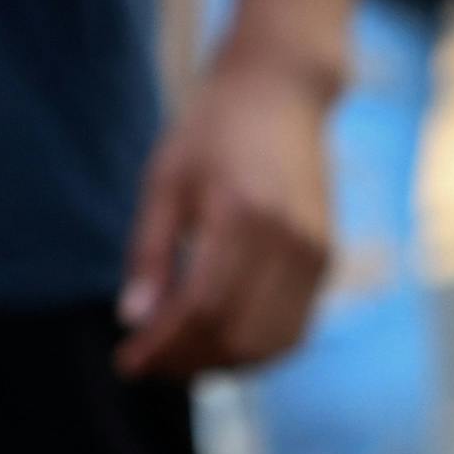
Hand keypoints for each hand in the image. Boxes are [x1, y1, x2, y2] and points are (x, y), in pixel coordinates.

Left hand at [119, 34, 337, 377]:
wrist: (281, 90)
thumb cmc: (213, 129)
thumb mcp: (165, 180)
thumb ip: (151, 253)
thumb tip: (134, 321)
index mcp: (243, 215)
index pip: (202, 309)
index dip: (163, 346)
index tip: (127, 362)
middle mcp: (290, 240)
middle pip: (237, 336)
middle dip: (186, 362)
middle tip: (146, 362)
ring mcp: (315, 252)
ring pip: (270, 344)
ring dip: (220, 364)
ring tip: (176, 358)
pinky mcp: (326, 258)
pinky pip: (292, 328)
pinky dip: (254, 349)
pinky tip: (215, 341)